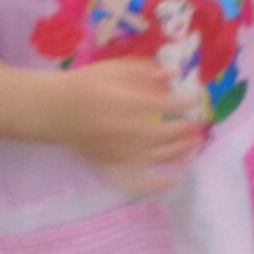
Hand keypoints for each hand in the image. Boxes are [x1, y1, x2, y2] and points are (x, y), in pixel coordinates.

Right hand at [57, 57, 204, 181]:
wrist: (55, 110)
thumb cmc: (86, 85)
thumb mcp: (114, 69)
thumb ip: (144, 71)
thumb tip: (173, 75)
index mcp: (118, 103)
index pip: (159, 106)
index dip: (181, 104)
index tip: (193, 99)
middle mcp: (118, 130)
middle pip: (160, 135)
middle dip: (183, 129)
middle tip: (198, 123)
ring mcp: (114, 152)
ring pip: (153, 158)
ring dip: (178, 151)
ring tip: (194, 143)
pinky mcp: (109, 166)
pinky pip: (135, 182)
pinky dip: (155, 185)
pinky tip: (173, 179)